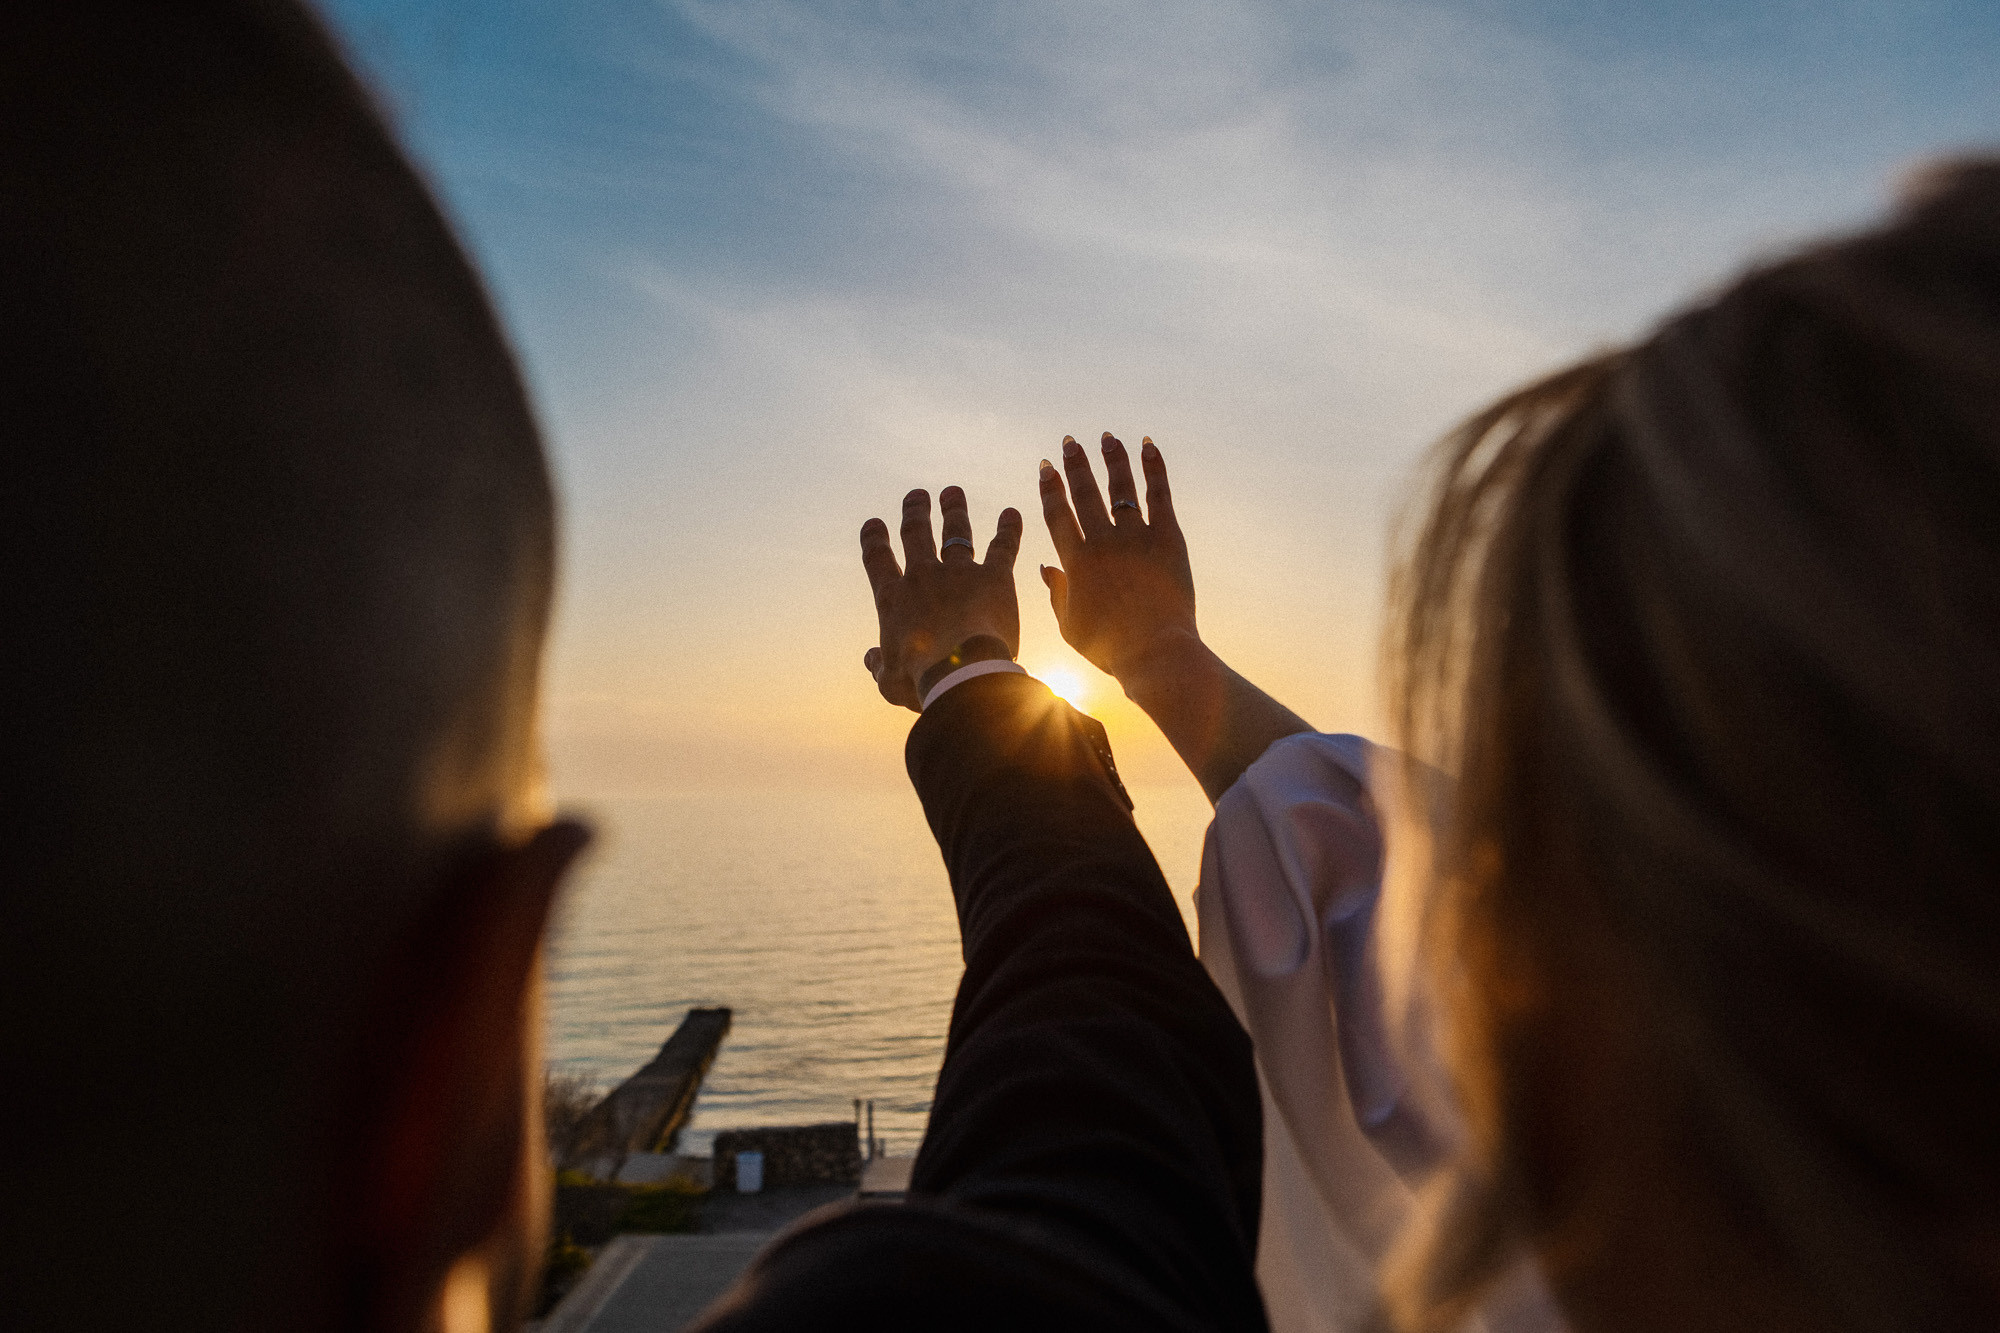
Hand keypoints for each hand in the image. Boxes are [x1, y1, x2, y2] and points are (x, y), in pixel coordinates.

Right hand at [860, 487, 1022, 710]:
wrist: (962, 672)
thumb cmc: (922, 682)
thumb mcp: (889, 682)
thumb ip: (878, 666)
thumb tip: (869, 657)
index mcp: (893, 599)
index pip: (877, 560)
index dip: (874, 539)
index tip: (874, 524)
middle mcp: (922, 577)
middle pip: (915, 534)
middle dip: (915, 511)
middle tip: (916, 496)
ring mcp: (958, 573)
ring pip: (955, 531)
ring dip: (954, 510)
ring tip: (953, 493)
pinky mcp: (993, 577)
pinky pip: (1002, 547)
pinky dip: (1008, 530)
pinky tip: (1012, 514)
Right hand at [1038, 433, 1196, 682]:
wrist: (1155, 652)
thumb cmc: (1110, 648)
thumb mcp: (1070, 627)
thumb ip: (1056, 593)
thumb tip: (1044, 566)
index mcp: (1076, 562)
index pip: (1057, 515)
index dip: (1049, 488)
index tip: (1045, 467)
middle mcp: (1103, 542)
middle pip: (1085, 493)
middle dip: (1075, 465)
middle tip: (1069, 442)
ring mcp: (1136, 537)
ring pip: (1121, 488)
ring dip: (1112, 459)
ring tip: (1107, 438)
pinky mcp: (1167, 538)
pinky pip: (1159, 495)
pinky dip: (1154, 469)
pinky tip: (1148, 447)